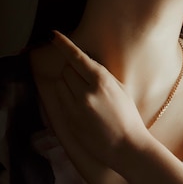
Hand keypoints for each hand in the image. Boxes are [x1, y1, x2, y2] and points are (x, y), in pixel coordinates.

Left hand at [48, 30, 148, 173]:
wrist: (126, 147)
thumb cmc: (128, 117)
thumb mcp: (120, 90)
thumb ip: (101, 76)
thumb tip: (84, 64)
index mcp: (101, 81)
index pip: (76, 57)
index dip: (63, 44)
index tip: (53, 35)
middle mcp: (85, 92)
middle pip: (66, 70)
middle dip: (72, 70)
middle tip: (84, 79)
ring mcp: (75, 108)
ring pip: (60, 85)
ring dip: (67, 84)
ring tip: (83, 95)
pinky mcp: (69, 121)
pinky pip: (60, 102)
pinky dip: (67, 99)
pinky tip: (82, 108)